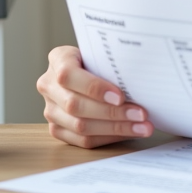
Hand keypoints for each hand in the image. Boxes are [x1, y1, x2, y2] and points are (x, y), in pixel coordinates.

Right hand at [37, 46, 153, 147]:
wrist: (86, 69)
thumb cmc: (99, 58)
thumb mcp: (102, 53)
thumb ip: (111, 63)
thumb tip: (139, 81)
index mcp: (58, 59)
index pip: (69, 75)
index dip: (94, 88)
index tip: (120, 96)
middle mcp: (49, 85)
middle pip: (75, 105)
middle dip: (112, 112)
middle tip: (141, 114)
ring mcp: (50, 110)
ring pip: (80, 126)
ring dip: (116, 128)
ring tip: (142, 127)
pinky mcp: (57, 129)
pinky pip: (83, 140)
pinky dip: (109, 137)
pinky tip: (129, 132)